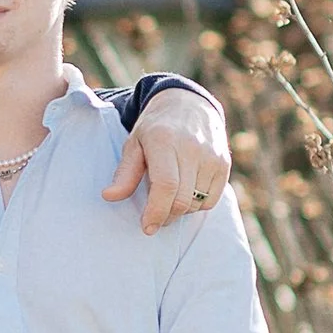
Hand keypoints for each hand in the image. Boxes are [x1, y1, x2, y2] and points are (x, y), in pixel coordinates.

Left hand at [107, 87, 230, 234]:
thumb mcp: (134, 144)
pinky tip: (185, 193)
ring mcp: (211, 156)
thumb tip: (108, 197)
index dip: (156, 211)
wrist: (189, 105)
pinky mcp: (224, 164)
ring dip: (180, 211)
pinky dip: (197, 205)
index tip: (147, 227)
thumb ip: (124, 173)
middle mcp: (192, 148)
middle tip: (153, 218)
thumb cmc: (155, 128)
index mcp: (164, 141)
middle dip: (166, 216)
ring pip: (197, 203)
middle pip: (183, 199)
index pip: (166, 186)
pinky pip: (211, 200)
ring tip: (167, 199)